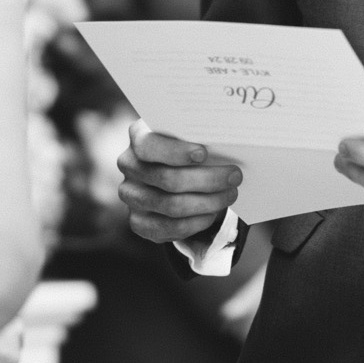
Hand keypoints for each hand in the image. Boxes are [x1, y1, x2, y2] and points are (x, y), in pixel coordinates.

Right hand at [118, 119, 241, 245]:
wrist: (173, 171)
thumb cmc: (188, 146)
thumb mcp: (190, 134)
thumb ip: (199, 136)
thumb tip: (226, 147)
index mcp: (138, 136)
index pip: (148, 146)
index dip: (175, 152)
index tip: (203, 153)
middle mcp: (128, 165)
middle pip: (166, 179)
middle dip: (206, 180)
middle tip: (234, 176)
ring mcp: (130, 195)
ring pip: (171, 206)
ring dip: (207, 202)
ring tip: (230, 194)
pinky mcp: (138, 221)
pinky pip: (170, 228)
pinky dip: (196, 222)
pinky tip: (212, 213)